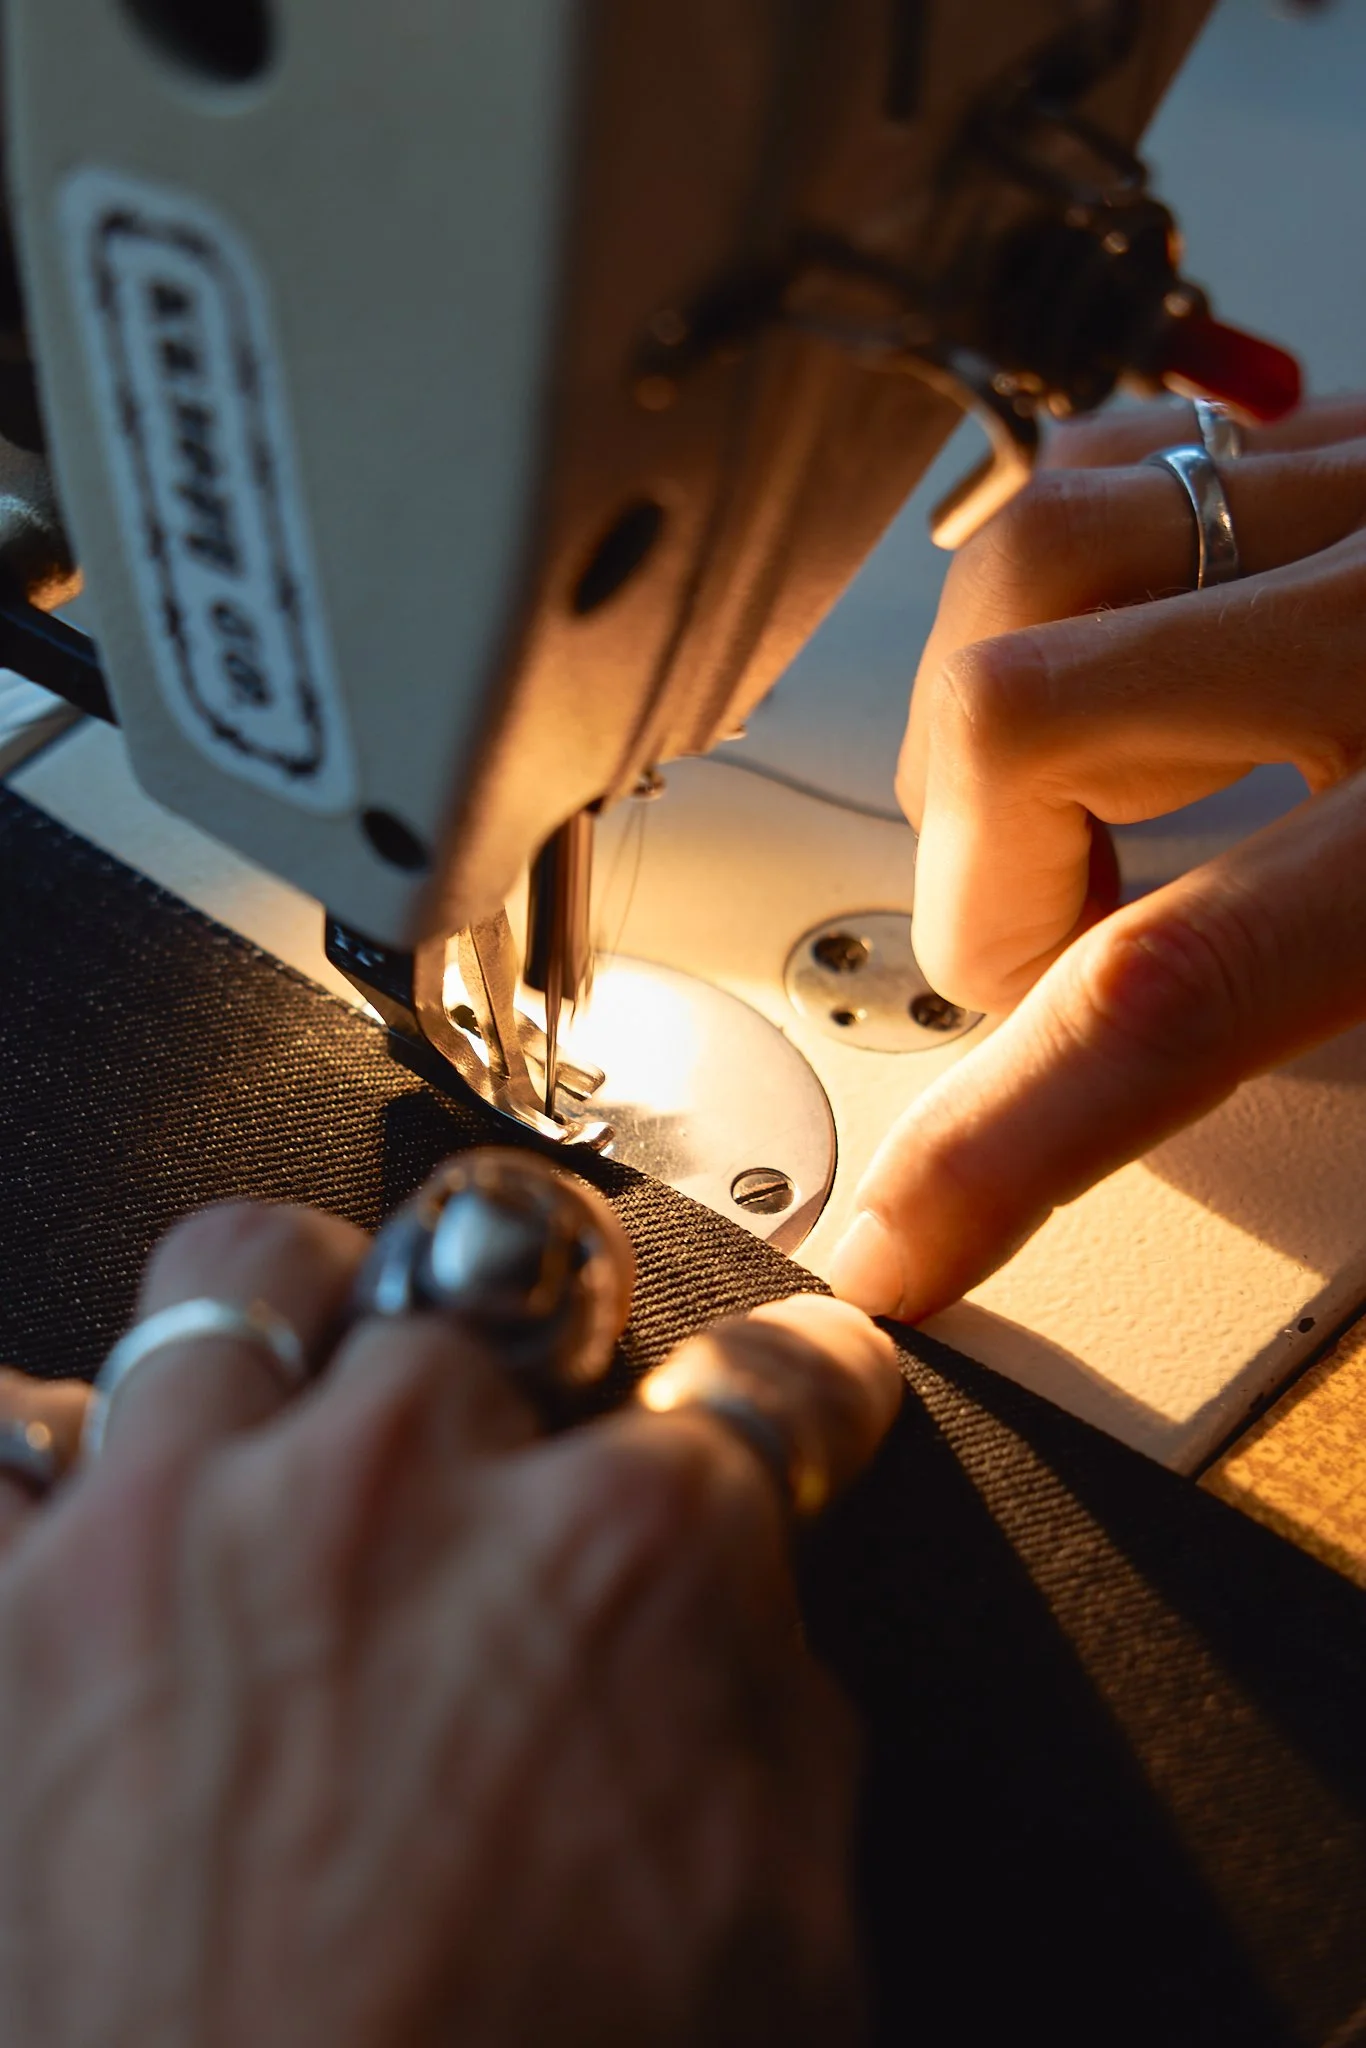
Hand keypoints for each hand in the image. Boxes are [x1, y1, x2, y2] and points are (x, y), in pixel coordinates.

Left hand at [0, 1194, 899, 2046]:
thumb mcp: (770, 1962)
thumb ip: (771, 1737)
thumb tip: (746, 1628)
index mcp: (638, 1566)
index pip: (770, 1392)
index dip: (795, 1385)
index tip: (785, 1385)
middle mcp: (411, 1487)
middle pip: (501, 1270)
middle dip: (525, 1332)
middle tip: (500, 1411)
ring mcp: (189, 1522)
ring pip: (246, 1267)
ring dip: (285, 1324)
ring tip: (287, 1408)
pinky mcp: (6, 1607)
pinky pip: (4, 1436)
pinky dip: (44, 1469)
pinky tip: (77, 1526)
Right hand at [829, 396, 1365, 1319]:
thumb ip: (1336, 1018)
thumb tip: (1135, 1093)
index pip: (1163, 989)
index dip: (995, 1138)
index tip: (894, 1240)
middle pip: (1018, 719)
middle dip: (978, 878)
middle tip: (1046, 950)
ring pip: (1024, 561)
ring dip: (986, 726)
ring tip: (1071, 810)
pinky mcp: (1349, 421)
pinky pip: (1102, 470)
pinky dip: (1043, 589)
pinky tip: (1098, 665)